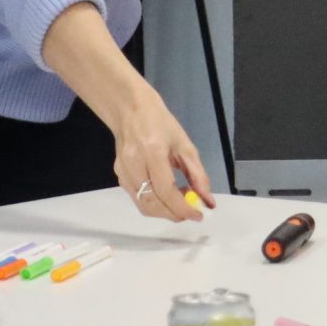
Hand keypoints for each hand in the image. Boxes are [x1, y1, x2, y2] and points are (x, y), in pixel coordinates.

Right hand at [112, 86, 214, 222]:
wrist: (130, 110)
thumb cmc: (160, 123)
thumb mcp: (185, 145)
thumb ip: (197, 175)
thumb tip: (208, 201)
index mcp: (152, 151)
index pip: (165, 190)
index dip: (182, 208)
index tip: (198, 215)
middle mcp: (134, 164)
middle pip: (152, 203)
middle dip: (174, 214)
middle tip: (191, 212)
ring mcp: (122, 171)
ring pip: (143, 206)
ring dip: (165, 211)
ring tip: (180, 201)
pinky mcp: (119, 176)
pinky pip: (138, 199)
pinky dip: (154, 204)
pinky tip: (166, 194)